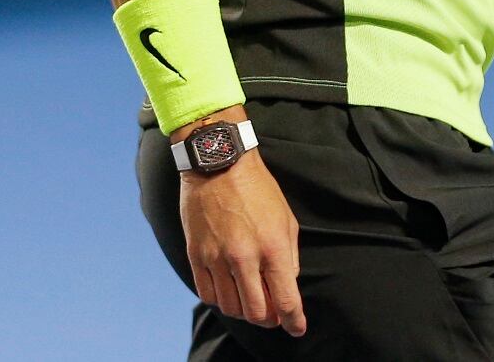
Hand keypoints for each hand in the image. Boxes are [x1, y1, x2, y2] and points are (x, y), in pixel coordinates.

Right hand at [175, 109, 305, 336]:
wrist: (219, 163)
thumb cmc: (258, 189)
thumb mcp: (286, 219)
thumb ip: (289, 257)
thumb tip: (288, 285)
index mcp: (273, 247)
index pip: (286, 300)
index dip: (294, 321)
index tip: (297, 328)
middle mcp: (244, 257)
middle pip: (257, 312)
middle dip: (269, 319)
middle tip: (273, 314)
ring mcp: (217, 258)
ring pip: (230, 307)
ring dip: (244, 310)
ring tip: (250, 298)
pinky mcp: (196, 255)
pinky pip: (207, 294)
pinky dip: (220, 299)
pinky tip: (228, 290)